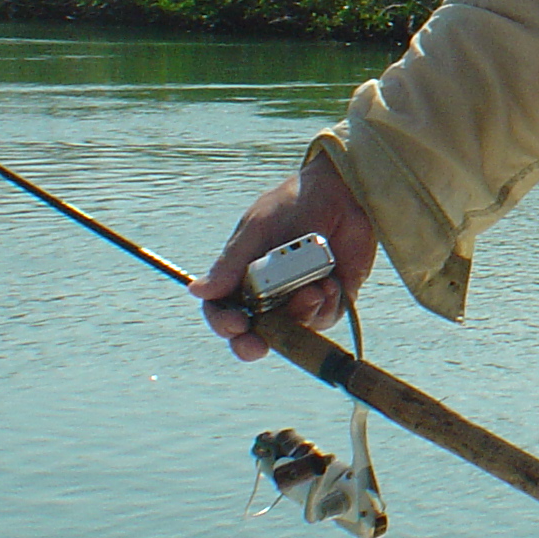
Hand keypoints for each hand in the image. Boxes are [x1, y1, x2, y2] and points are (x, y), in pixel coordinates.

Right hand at [190, 157, 379, 362]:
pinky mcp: (330, 298)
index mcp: (242, 278)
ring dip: (302, 314)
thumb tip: (197, 291)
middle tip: (257, 345)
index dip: (224, 324)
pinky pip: (325, 317)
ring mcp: (299, 298)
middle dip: (253, 344)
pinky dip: (328, 304)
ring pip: (293, 329)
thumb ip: (232, 262)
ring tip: (315, 287)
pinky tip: (332, 281)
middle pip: (254, 333)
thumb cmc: (292, 204)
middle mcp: (269, 294)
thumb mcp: (258, 228)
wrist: (341, 192)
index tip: (235, 325)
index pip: (223, 311)